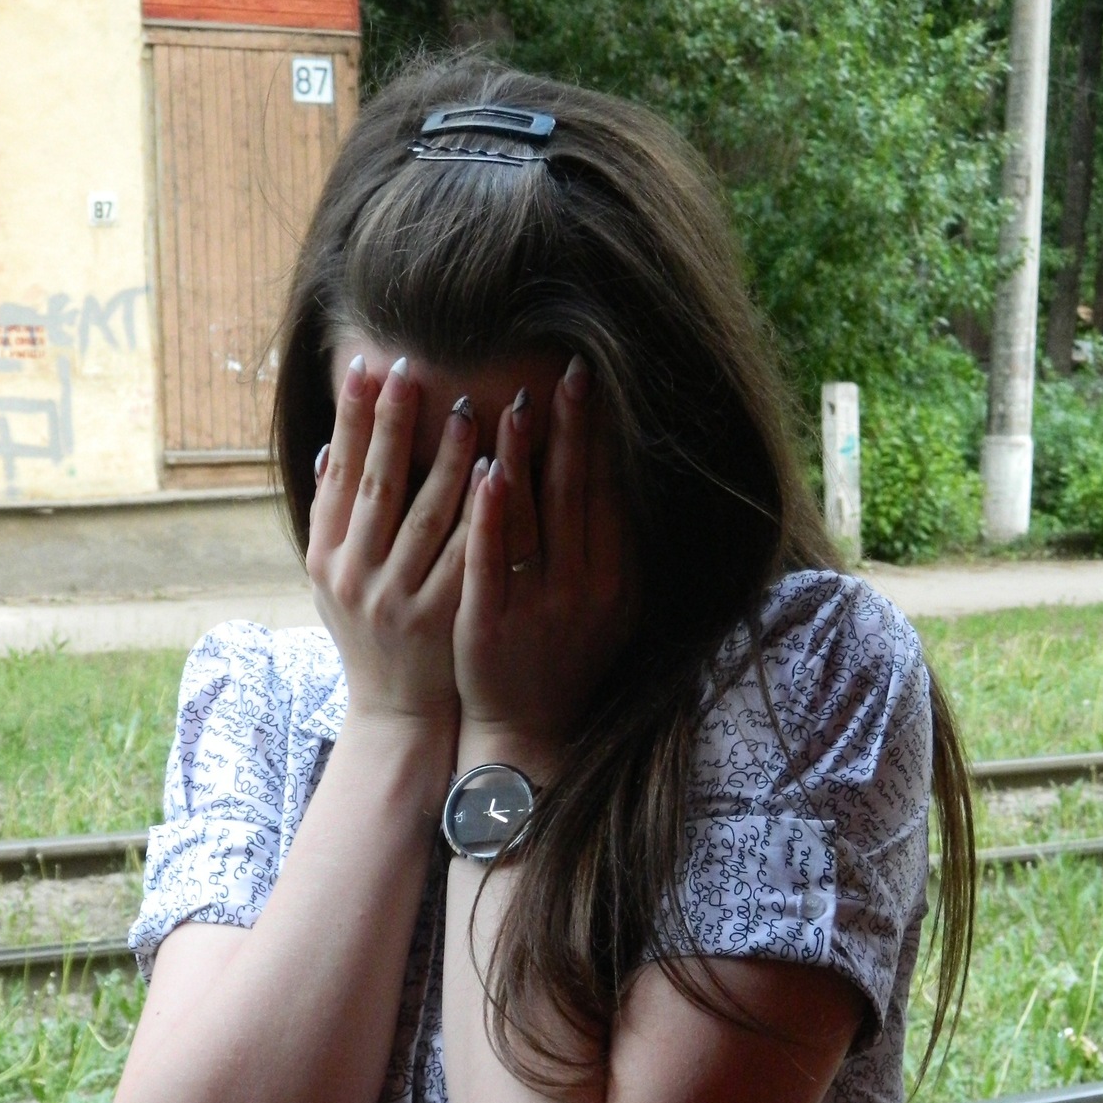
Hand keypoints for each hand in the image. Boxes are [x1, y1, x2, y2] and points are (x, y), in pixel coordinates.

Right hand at [306, 354, 479, 727]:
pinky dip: (480, 514)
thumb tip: (329, 446)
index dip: (354, 420)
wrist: (398, 713)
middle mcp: (356, 577)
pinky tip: (498, 475)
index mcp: (327, 558)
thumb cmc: (373, 635)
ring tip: (467, 409)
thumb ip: (334, 516)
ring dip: (446, 460)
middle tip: (415, 368)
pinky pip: (466, 557)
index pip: (339, 475)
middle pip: (378, 487)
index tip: (370, 367)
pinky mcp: (442, 620)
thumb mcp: (335, 580)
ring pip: (425, 517)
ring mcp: (399, 601)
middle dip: (395, 423)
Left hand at [454, 357, 632, 772]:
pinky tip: (486, 472)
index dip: (598, 437)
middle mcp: (583, 589)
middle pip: (576, 494)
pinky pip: (492, 560)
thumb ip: (611, 547)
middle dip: (572, 429)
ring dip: (525, 457)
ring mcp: (538, 607)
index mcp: (614, 579)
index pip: (605, 493)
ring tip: (517, 403)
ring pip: (532, 519)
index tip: (589, 384)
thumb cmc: (564, 658)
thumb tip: (616, 475)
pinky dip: (491, 515)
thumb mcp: (607, 607)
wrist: (527, 731)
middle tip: (569, 371)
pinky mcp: (493, 625)